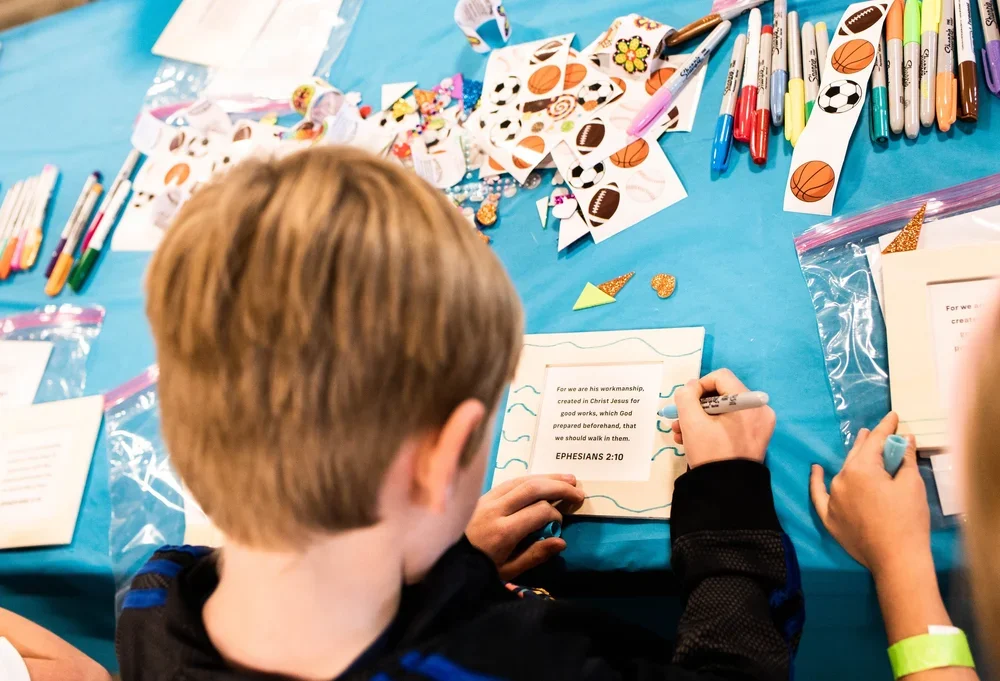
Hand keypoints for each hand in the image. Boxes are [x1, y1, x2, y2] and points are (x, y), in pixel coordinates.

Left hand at [466, 474, 584, 580]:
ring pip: (521, 480)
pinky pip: (509, 481)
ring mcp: (486, 499)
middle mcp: (495, 510)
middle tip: (578, 491)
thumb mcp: (509, 571)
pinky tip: (542, 480)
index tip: (560, 524)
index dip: (555, 515)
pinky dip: (529, 478)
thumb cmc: (480, 569)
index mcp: (503, 532)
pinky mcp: (482, 495)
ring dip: (546, 477)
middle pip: (532, 489)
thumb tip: (561, 541)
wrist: (447, 560)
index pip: (539, 512)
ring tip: (567, 479)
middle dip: (558, 487)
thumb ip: (535, 555)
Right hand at [670, 369, 775, 466]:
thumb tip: (691, 387)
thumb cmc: (710, 453)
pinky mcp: (756, 438)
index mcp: (748, 403)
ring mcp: (760, 425)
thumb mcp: (691, 422)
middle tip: (679, 421)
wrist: (727, 491)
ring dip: (700, 419)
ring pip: (724, 411)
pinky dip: (713, 428)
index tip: (685, 403)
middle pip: (722, 395)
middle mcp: (759, 410)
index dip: (699, 386)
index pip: (720, 377)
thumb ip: (686, 396)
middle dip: (696, 407)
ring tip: (681, 434)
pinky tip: (693, 440)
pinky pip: (732, 423)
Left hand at [810, 412, 930, 578]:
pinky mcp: (829, 517)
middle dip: (867, 442)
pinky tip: (816, 469)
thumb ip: (905, 458)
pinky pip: (819, 495)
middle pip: (857, 455)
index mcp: (861, 468)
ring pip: (842, 473)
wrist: (896, 558)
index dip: (885, 427)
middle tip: (874, 431)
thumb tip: (905, 438)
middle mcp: (841, 479)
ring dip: (852, 460)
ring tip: (858, 447)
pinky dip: (817, 481)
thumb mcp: (911, 484)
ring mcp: (833, 499)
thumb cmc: (908, 520)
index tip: (892, 416)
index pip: (875, 441)